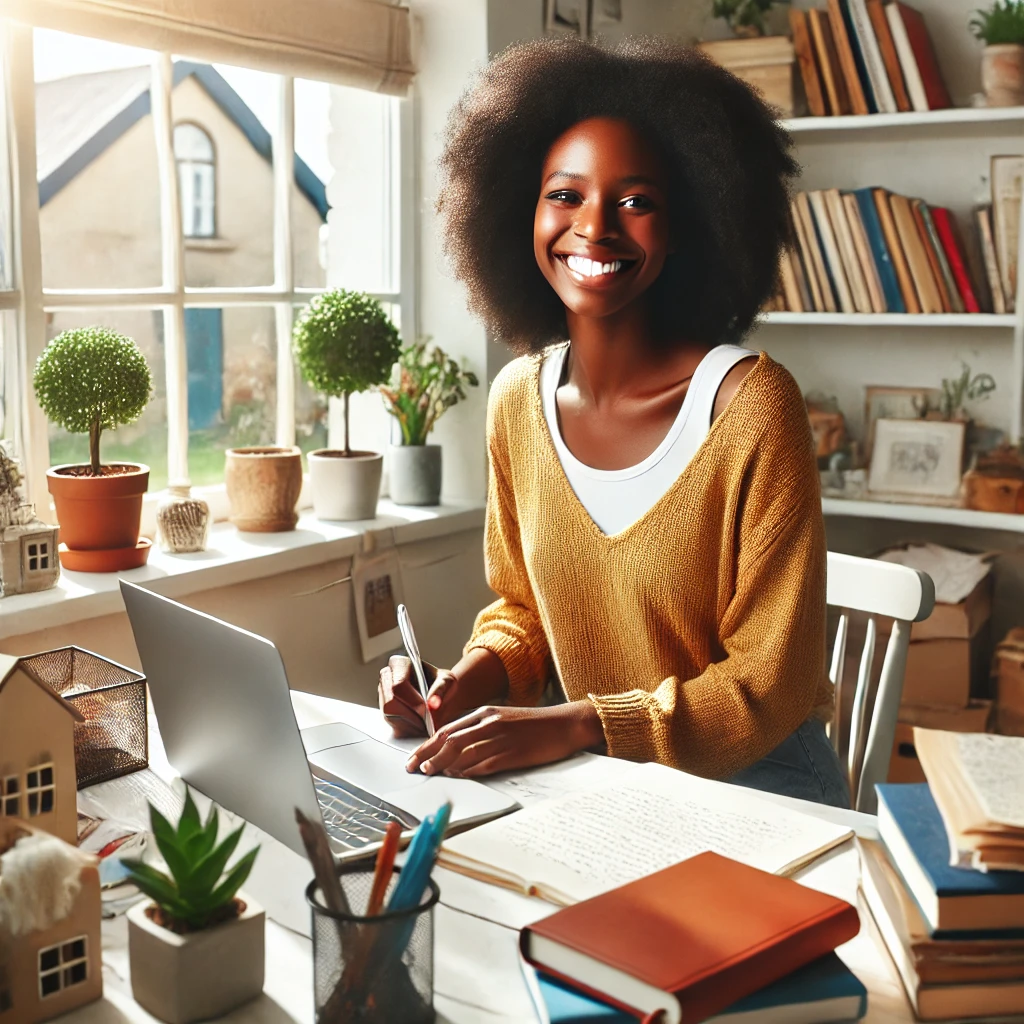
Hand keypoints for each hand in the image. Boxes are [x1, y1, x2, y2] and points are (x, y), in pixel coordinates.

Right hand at [378, 657, 467, 736]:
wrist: (439, 694)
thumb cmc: (442, 684)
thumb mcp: (447, 681)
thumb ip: (441, 690)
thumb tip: (432, 704)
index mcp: (399, 664)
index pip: (398, 685)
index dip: (412, 701)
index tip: (426, 711)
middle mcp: (386, 678)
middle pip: (390, 703)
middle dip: (411, 716)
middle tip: (428, 722)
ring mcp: (383, 695)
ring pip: (389, 716)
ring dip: (410, 724)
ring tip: (426, 724)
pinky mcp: (385, 711)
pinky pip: (391, 725)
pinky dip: (407, 729)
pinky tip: (420, 727)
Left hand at [404, 700, 604, 777]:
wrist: (564, 724)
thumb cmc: (534, 725)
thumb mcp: (503, 719)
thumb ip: (480, 730)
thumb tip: (456, 750)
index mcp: (485, 714)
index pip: (447, 730)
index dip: (427, 745)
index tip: (414, 757)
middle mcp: (489, 723)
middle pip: (449, 740)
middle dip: (427, 755)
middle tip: (414, 768)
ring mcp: (500, 738)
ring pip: (462, 752)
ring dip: (443, 764)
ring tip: (430, 773)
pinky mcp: (512, 754)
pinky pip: (483, 764)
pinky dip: (467, 771)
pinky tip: (457, 776)